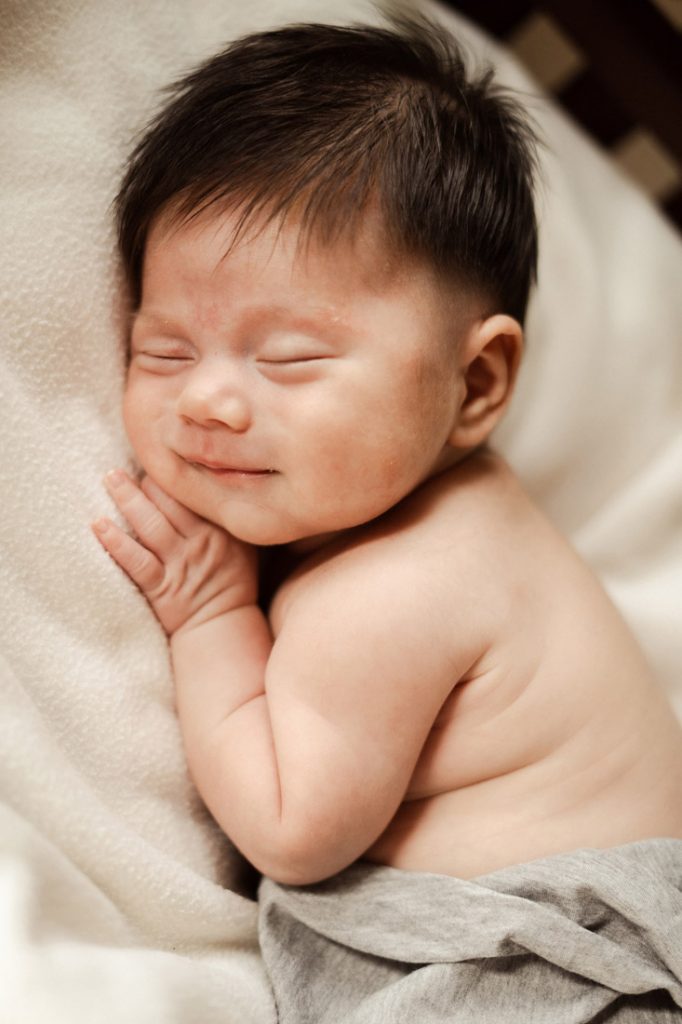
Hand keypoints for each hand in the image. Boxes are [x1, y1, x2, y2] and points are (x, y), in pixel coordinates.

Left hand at [92, 469, 257, 633]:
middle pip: (169, 499)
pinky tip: (99, 525)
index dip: (174, 470)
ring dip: (126, 498)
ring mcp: (181, 563)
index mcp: (222, 525)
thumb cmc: (231, 579)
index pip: (194, 488)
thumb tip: (208, 475)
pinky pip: (136, 561)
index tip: (161, 455)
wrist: (223, 625)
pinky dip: (116, 542)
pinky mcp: (162, 586)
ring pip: (150, 523)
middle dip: (147, 479)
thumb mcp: (242, 540)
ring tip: (110, 478)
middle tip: (129, 464)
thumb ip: (225, 510)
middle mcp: (203, 540)